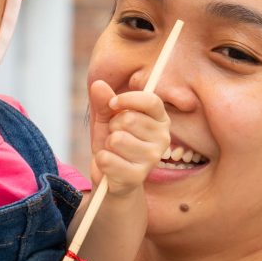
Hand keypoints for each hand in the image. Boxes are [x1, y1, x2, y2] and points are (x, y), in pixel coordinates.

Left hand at [87, 80, 169, 195]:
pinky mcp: (138, 176)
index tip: (113, 103)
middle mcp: (163, 138)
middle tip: (115, 136)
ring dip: (107, 145)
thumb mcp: (107, 117)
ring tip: (114, 151)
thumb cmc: (113, 142)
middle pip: (129, 119)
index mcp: (161, 119)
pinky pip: (108, 159)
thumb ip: (104, 101)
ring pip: (117, 139)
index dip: (128, 99)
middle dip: (113, 126)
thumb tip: (98, 84)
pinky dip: (101, 160)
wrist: (111, 176)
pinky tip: (110, 166)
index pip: (151, 101)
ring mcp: (153, 158)